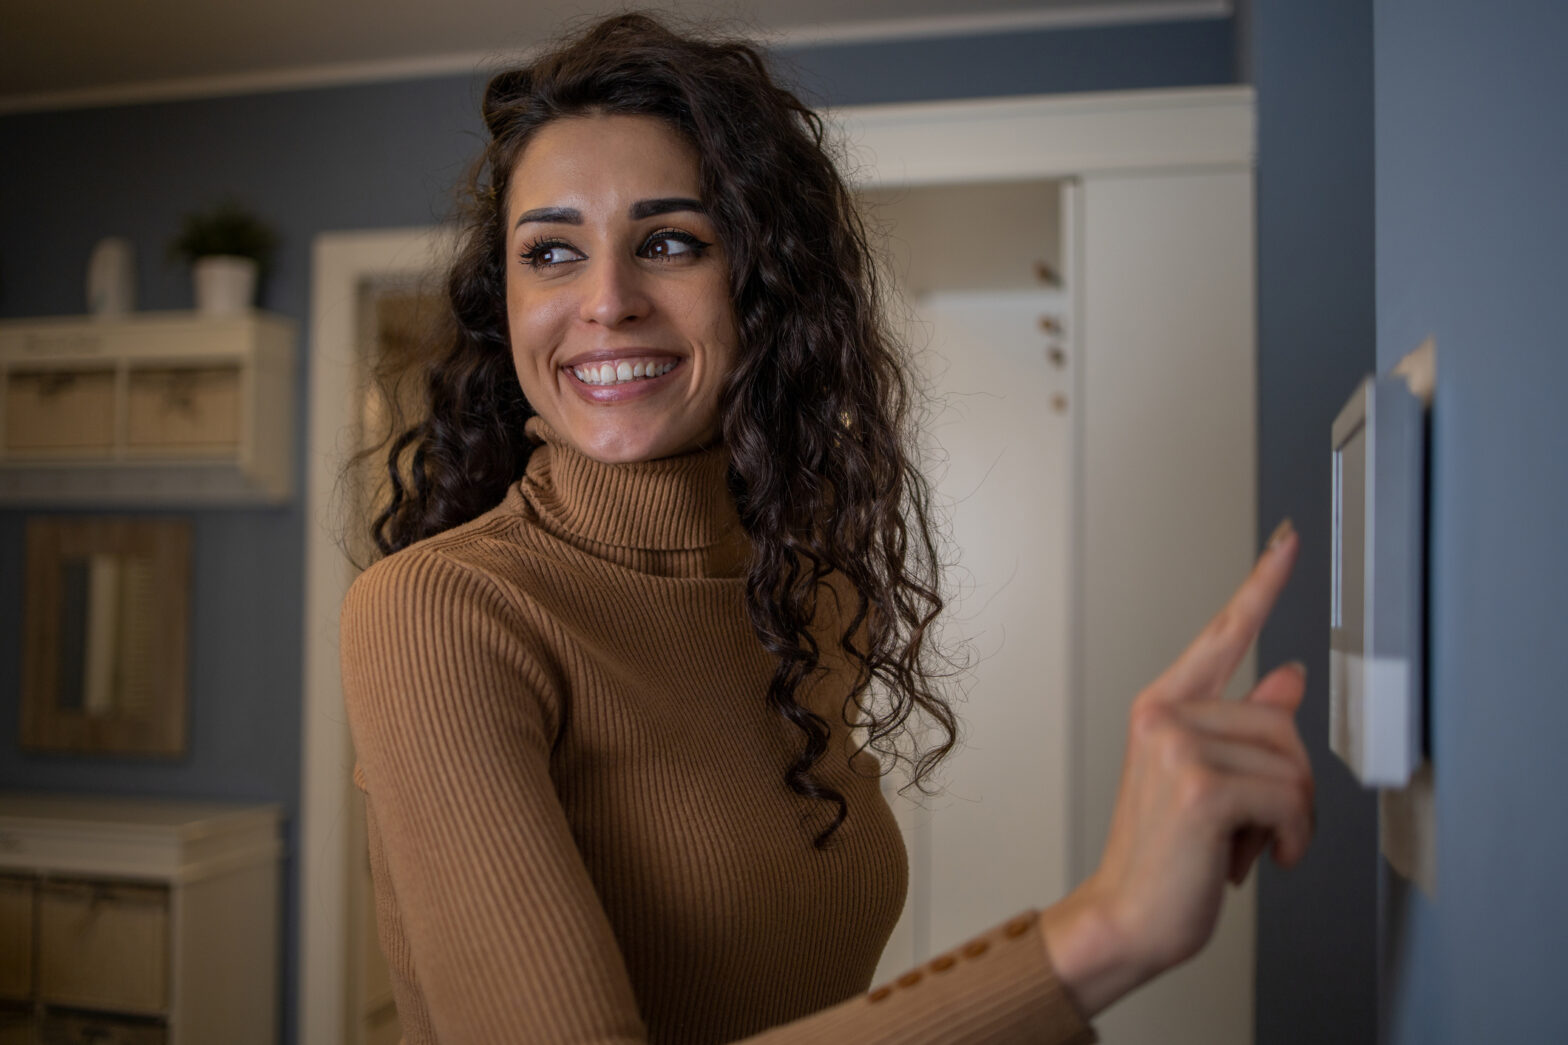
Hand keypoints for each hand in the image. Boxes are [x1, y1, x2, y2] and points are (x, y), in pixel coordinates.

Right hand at [1041, 520, 1313, 1016]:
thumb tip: (1289, 678)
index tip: (1290, 541)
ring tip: (1244, 844)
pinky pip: (1290, 798)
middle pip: (1282, 722)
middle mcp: (1163, 716)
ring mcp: (1176, 747)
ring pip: (1292, 764)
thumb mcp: (1207, 783)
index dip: (1262, 585)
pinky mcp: (1198, 786)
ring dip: (1289, 820)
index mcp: (1162, 708)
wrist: (1126, 918)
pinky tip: (1252, 858)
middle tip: (1252, 827)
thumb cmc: (1163, 857)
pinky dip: (1290, 840)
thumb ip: (1247, 726)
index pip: (1223, 634)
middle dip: (1288, 785)